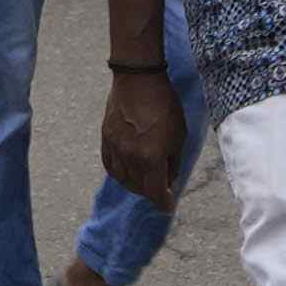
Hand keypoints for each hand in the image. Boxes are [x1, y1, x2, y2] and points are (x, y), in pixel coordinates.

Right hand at [95, 53, 186, 207]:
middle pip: (139, 188)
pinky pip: (110, 166)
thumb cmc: (165, 105)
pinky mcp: (106, 139)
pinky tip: (128, 170)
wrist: (138, 79)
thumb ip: (173, 162)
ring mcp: (115, 148)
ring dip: (136, 184)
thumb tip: (168, 180)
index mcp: (151, 158)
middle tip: (161, 187)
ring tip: (145, 179)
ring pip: (123, 179)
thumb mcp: (179, 135)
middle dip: (151, 192)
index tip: (168, 206)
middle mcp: (130, 157)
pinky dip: (120, 173)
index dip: (164, 203)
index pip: (155, 193)